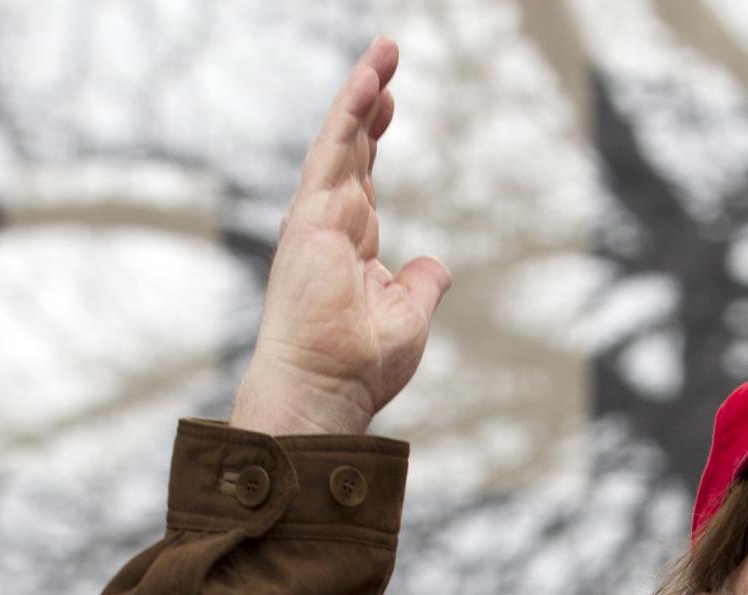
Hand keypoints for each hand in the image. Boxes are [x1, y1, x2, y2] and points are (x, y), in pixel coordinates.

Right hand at [230, 39, 450, 436]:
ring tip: (385, 52)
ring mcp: (317, 218)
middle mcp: (330, 224)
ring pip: (342, 140)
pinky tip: (371, 81)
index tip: (391, 101)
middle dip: (370, 101)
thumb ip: (421, 284)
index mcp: (351, 244)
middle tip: (388, 56)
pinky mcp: (312, 217)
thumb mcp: (409, 317)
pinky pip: (334, 152)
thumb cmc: (359, 364)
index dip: (375, 137)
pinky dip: (351, 114)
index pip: (363, 176)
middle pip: (352, 148)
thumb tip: (435, 265)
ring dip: (362, 93)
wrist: (326, 389)